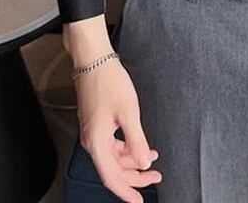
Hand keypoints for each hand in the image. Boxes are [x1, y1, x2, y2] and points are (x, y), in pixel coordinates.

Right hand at [64, 15, 161, 201]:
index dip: (126, 191)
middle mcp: (92, 141)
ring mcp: (93, 132)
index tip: (139, 200)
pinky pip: (111, 144)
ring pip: (113, 157)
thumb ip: (136, 141)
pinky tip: (140, 144)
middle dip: (134, 177)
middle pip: (113, 170)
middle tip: (154, 178)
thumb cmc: (109, 81)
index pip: (111, 178)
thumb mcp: (129, 112)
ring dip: (132, 161)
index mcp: (97, 142)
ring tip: (153, 159)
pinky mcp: (96, 123)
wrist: (94, 60)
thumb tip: (143, 164)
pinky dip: (127, 148)